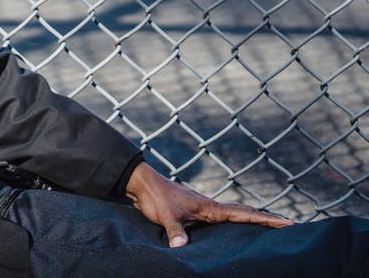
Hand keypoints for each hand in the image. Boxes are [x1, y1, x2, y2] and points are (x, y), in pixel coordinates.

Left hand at [125, 162, 291, 246]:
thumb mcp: (166, 216)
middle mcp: (211, 208)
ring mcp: (204, 209)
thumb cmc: (156, 197)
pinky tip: (235, 231)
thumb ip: (175, 232)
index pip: (245, 214)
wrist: (143, 184)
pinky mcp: (195, 212)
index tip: (289, 222)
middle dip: (266, 220)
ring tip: (269, 228)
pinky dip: (234, 222)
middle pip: (245, 213)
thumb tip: (181, 248)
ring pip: (234, 215)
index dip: (267, 220)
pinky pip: (222, 219)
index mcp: (211, 208)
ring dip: (251, 220)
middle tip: (288, 226)